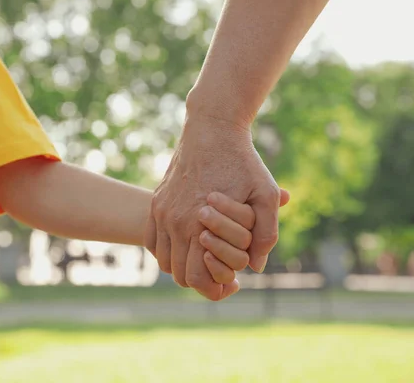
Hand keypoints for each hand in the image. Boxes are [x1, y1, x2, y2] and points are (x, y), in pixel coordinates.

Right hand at [144, 116, 285, 300]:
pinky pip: (153, 241)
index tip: (231, 284)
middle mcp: (174, 221)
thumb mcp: (264, 193)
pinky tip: (188, 243)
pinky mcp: (157, 203)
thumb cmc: (242, 161)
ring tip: (205, 258)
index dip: (214, 289)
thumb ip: (265, 234)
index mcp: (198, 224)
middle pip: (179, 275)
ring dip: (184, 266)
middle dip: (201, 281)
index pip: (196, 278)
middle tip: (221, 273)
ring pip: (164, 261)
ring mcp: (161, 212)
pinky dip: (168, 251)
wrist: (211, 128)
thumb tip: (255, 266)